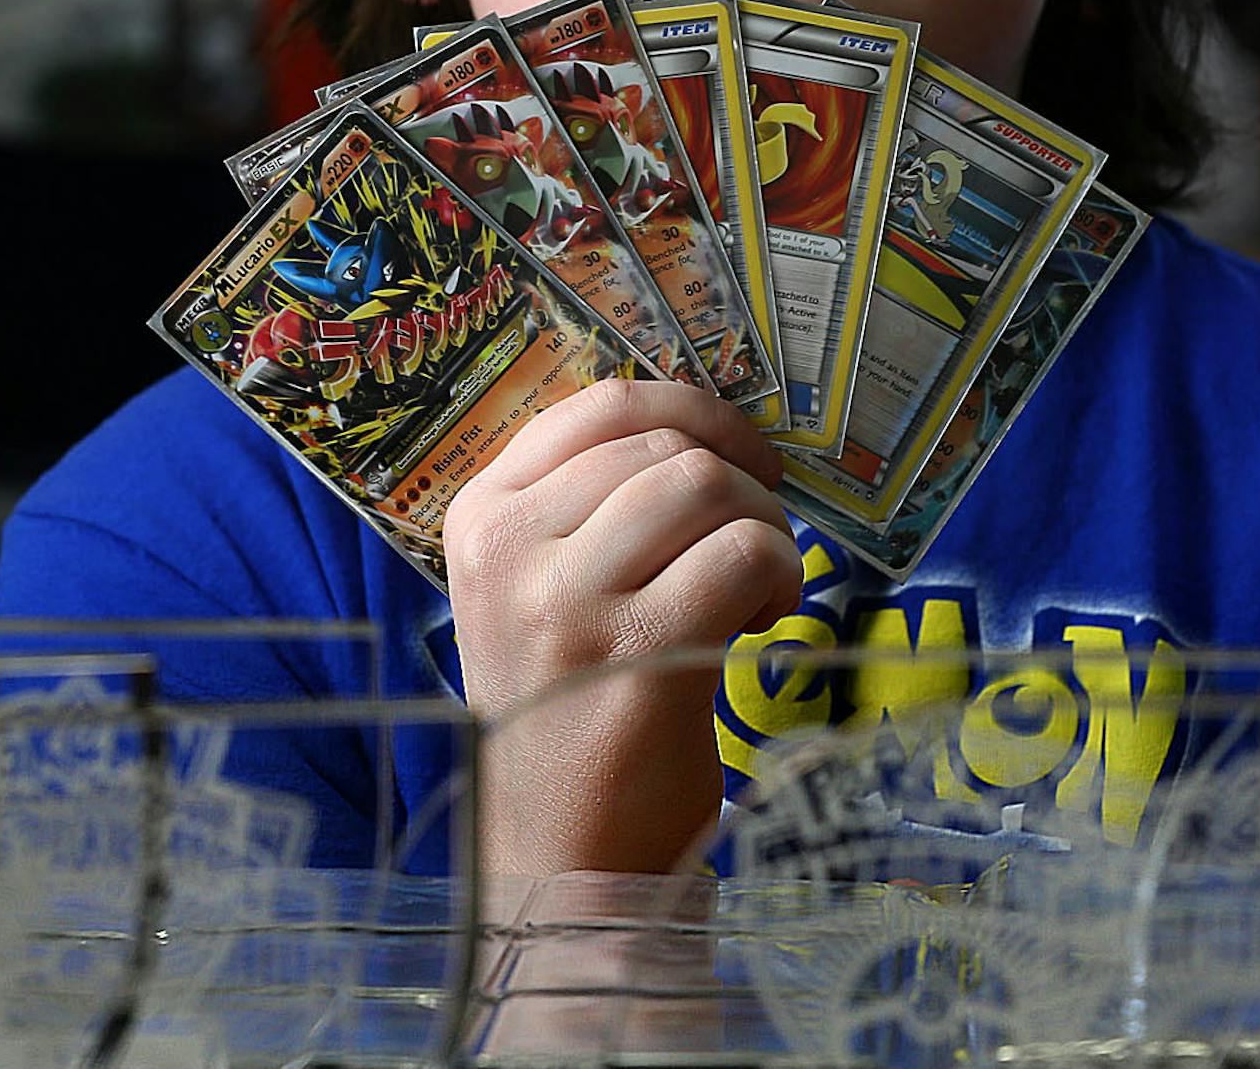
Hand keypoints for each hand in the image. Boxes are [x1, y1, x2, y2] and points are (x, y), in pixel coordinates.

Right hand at [442, 379, 802, 874]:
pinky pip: (741, 555)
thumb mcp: (541, 587)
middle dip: (739, 484)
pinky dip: (779, 575)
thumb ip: (590, 503)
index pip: (600, 405)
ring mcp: (565, 602)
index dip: (694, 412)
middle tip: (753, 545)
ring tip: (757, 587)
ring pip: (705, 486)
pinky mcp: (636, 653)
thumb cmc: (571, 709)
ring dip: (762, 527)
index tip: (740, 455)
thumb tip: (702, 428)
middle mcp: (508, 549)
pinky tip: (763, 623)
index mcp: (480, 517)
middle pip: (664, 447)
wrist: (561, 854)